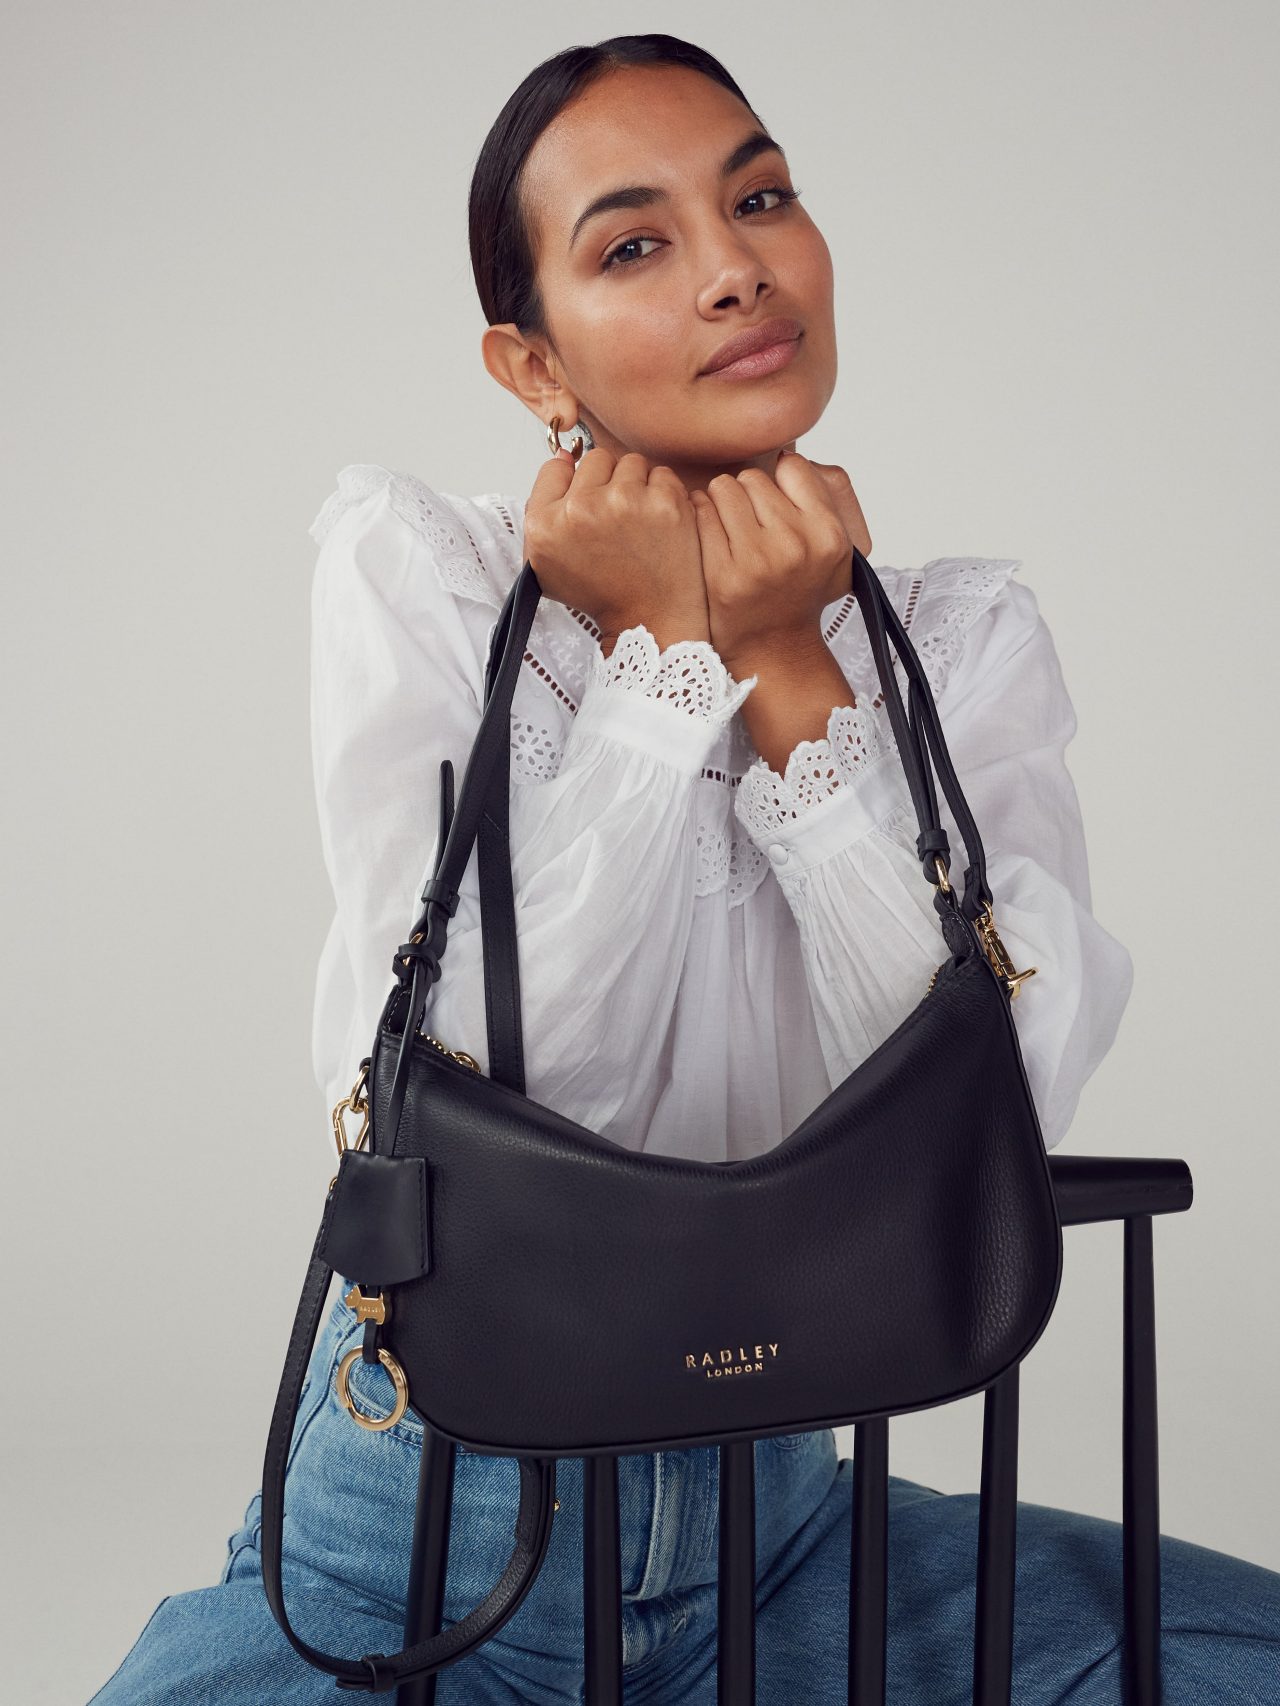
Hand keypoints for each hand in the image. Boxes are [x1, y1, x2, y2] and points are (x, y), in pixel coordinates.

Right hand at [523, 445, 709, 652]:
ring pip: (631, 463)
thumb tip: (564, 457)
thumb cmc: (603, 593)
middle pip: (596, 459)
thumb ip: (543, 507)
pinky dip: (665, 496)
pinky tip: (661, 526)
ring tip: (640, 524)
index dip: (575, 486)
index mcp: (544, 523)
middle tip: (618, 521)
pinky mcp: (664, 502)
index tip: (589, 507)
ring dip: (638, 487)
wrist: (650, 620)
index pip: (556, 467)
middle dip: (608, 483)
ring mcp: (623, 501)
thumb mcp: (548, 562)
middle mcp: (579, 509)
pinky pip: (663, 474)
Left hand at [689, 451, 871, 675]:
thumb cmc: (799, 592)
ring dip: (720, 501)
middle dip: (746, 492)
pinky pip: (701, 514)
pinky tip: (707, 534)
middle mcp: (796, 546)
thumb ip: (820, 499)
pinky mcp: (722, 575)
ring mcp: (757, 562)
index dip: (779, 478)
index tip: (772, 498)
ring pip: (724, 489)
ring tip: (727, 526)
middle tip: (746, 519)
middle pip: (753, 477)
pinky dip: (699, 515)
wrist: (773, 649)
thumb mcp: (832, 550)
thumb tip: (787, 454)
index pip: (792, 467)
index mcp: (828, 535)